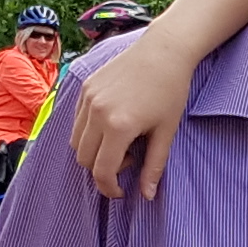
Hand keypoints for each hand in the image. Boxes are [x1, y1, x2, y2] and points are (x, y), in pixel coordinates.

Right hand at [67, 33, 197, 199]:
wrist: (164, 51)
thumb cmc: (170, 91)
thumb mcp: (166, 132)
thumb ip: (154, 166)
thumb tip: (147, 196)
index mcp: (119, 126)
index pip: (102, 171)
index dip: (109, 188)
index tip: (120, 192)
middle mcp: (97, 113)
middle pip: (84, 159)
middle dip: (102, 170)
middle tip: (129, 159)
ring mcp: (88, 98)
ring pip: (76, 141)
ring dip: (94, 151)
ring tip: (122, 141)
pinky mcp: (85, 87)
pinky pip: (77, 121)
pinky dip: (89, 132)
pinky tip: (113, 125)